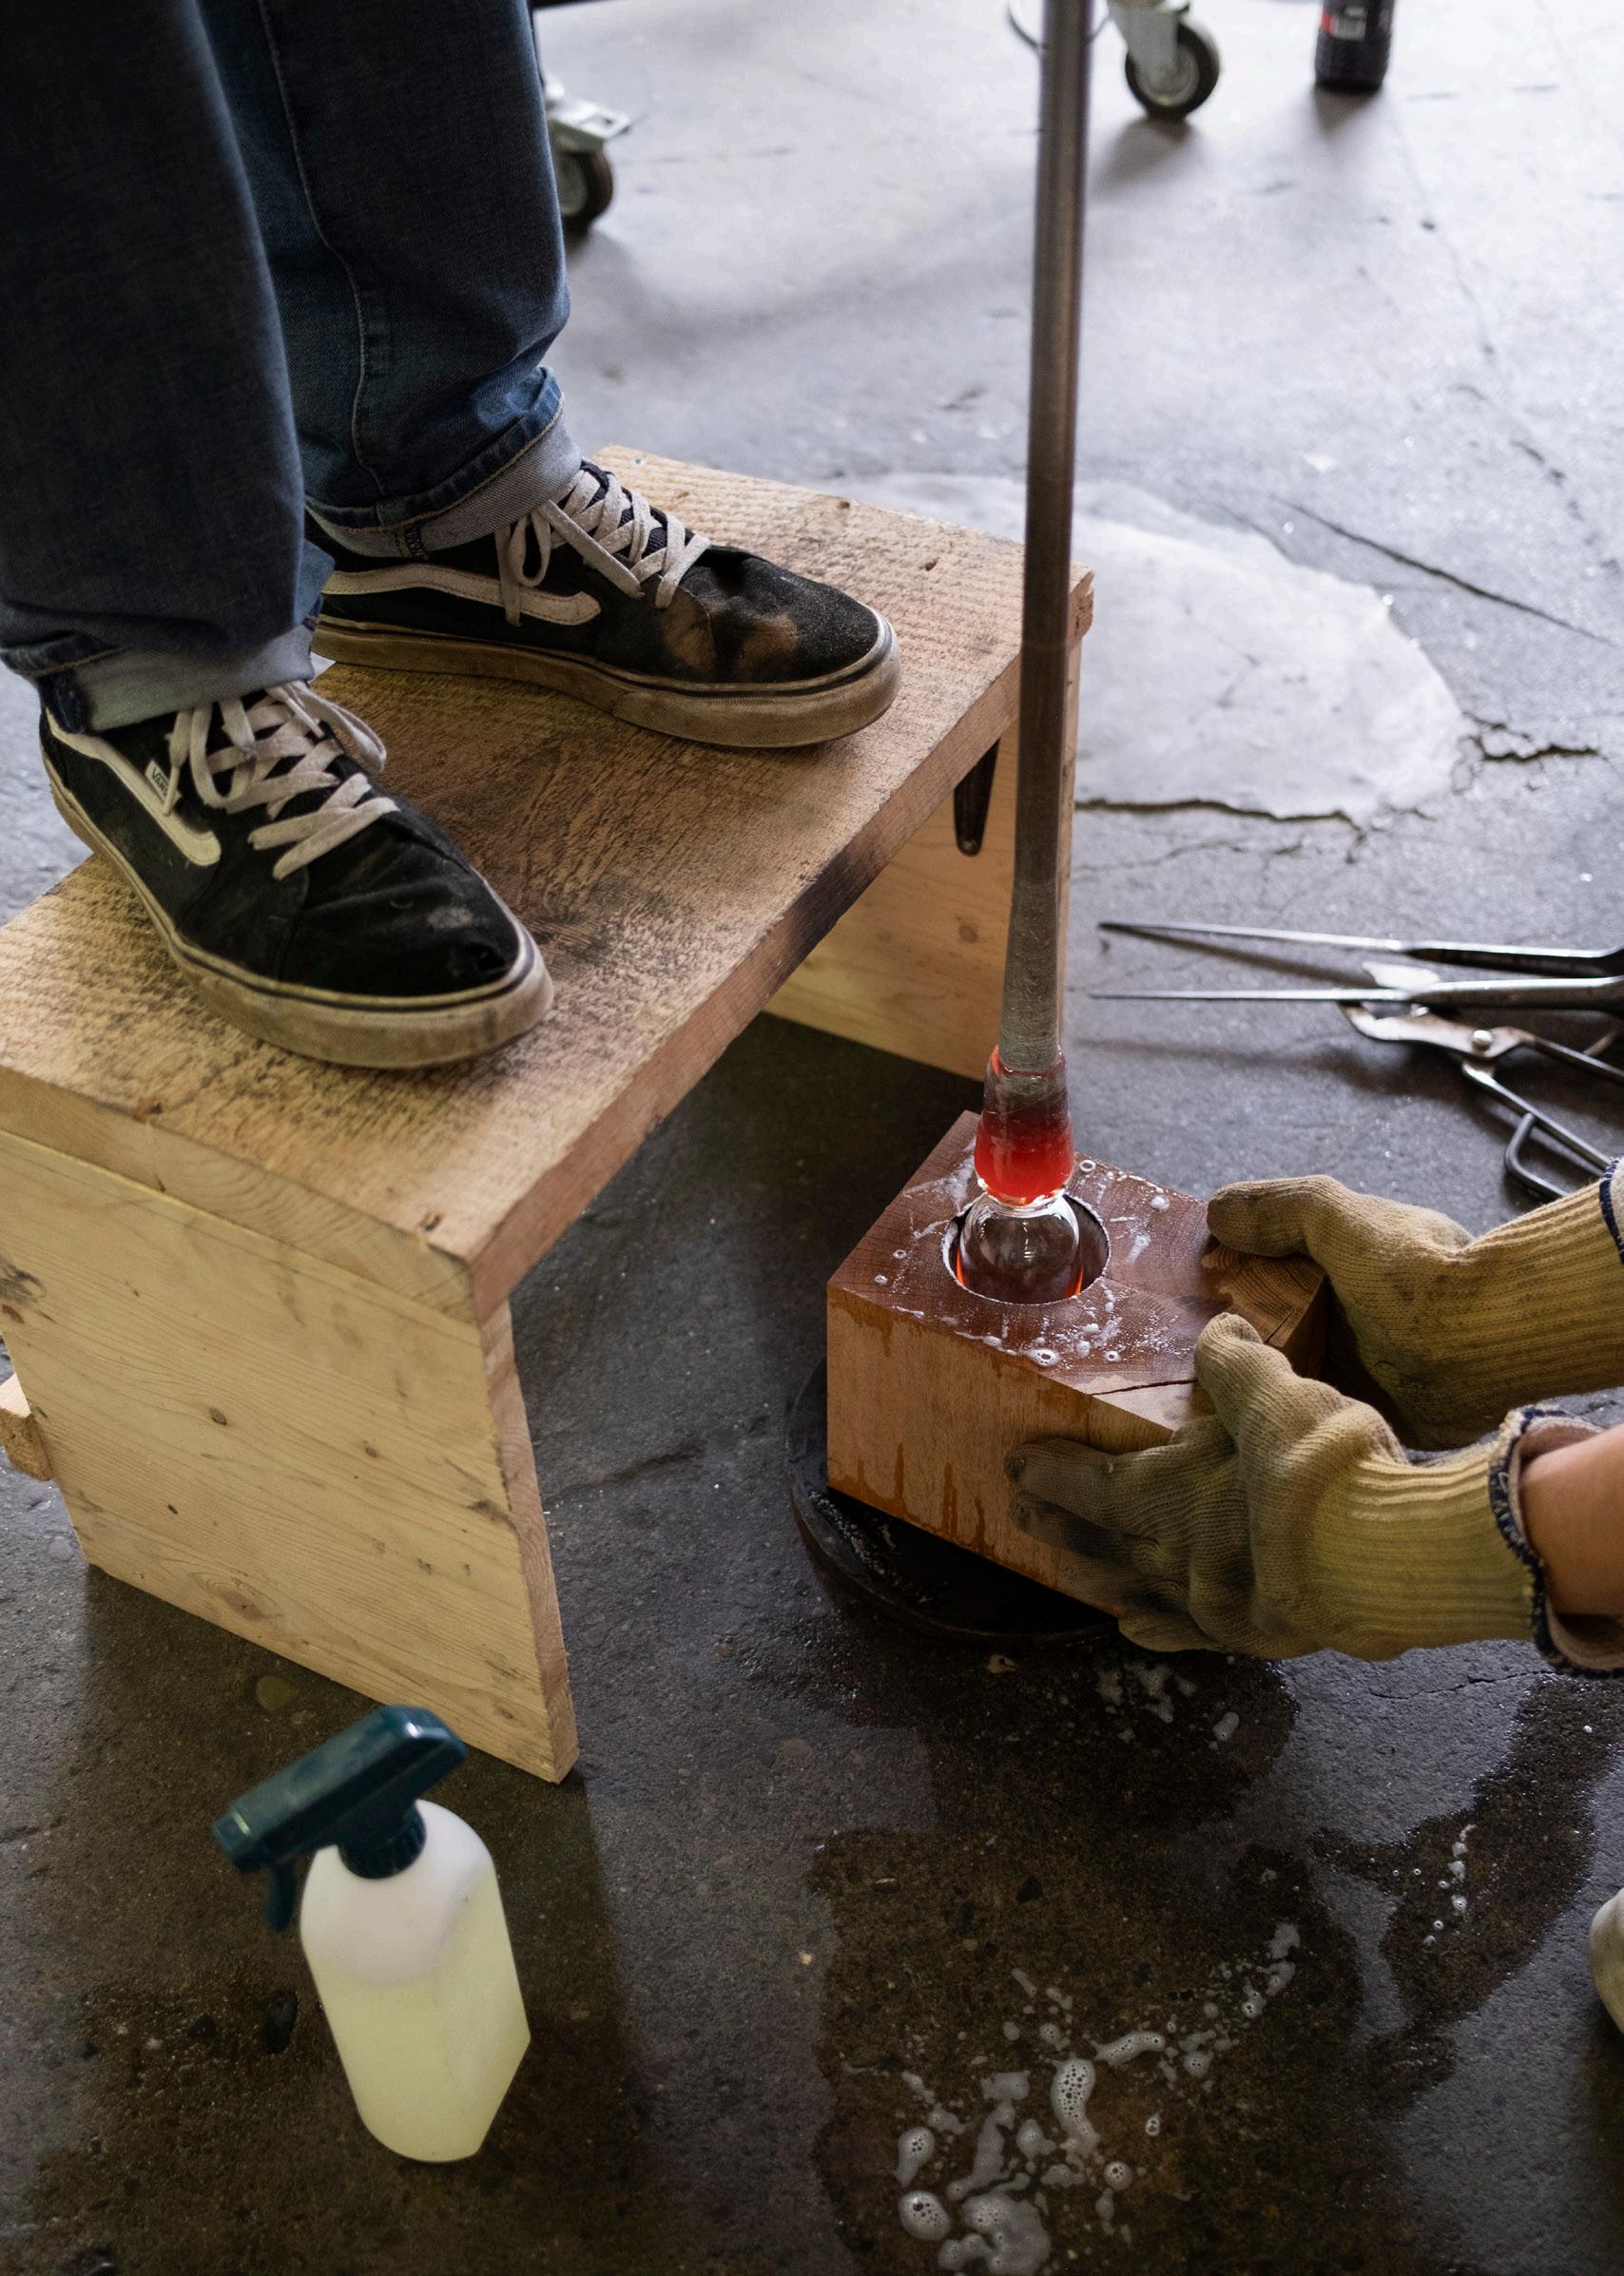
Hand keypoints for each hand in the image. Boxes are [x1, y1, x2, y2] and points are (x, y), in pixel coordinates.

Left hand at [1008, 1313, 1583, 1662]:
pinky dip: (1152, 1628)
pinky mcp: (1250, 1635)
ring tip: (1067, 1573)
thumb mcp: (1269, 1390)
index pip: (1085, 1482)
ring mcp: (1207, 1601)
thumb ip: (1234, 1361)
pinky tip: (1134, 1629)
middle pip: (1096, 1539)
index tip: (1015, 1465)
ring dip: (1095, 1575)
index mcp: (1160, 1493)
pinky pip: (1183, 1632)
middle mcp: (1169, 1554)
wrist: (1382, 1554)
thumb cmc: (1314, 1465)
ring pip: (1131, 1589)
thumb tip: (1218, 1330)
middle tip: (1020, 1516)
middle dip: (1057, 1525)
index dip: (1049, 1473)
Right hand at [1208, 1168, 1623, 1449]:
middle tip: (1185, 1353)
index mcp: (1355, 1260)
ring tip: (1200, 1394)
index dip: (1239, 1275)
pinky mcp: (1372, 1412)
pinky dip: (1284, 1412)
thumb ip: (1282, 1208)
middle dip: (1240, 1332)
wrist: (1480, 1345)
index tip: (1194, 1294)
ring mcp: (1367, 1364)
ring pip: (1291, 1368)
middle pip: (1281, 1319)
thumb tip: (1217, 1212)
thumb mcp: (1339, 1218)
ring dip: (1257, 1377)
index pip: (1283, 1264)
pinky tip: (1244, 1420)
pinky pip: (1314, 1413)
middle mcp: (1361, 1311)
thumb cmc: (1412, 1273)